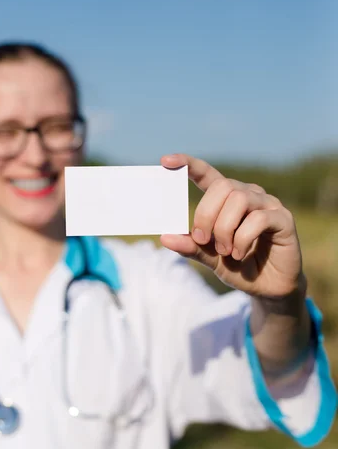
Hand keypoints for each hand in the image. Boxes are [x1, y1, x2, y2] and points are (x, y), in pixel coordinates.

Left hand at [160, 154, 304, 298]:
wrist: (267, 287)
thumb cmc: (238, 267)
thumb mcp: (209, 257)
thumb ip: (191, 246)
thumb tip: (166, 237)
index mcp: (227, 199)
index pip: (208, 174)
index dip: (189, 165)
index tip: (166, 161)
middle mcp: (249, 195)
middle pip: (222, 186)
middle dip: (206, 214)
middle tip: (203, 240)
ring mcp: (268, 204)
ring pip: (239, 200)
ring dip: (225, 229)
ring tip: (225, 251)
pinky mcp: (283, 219)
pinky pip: (258, 219)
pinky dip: (242, 239)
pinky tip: (239, 254)